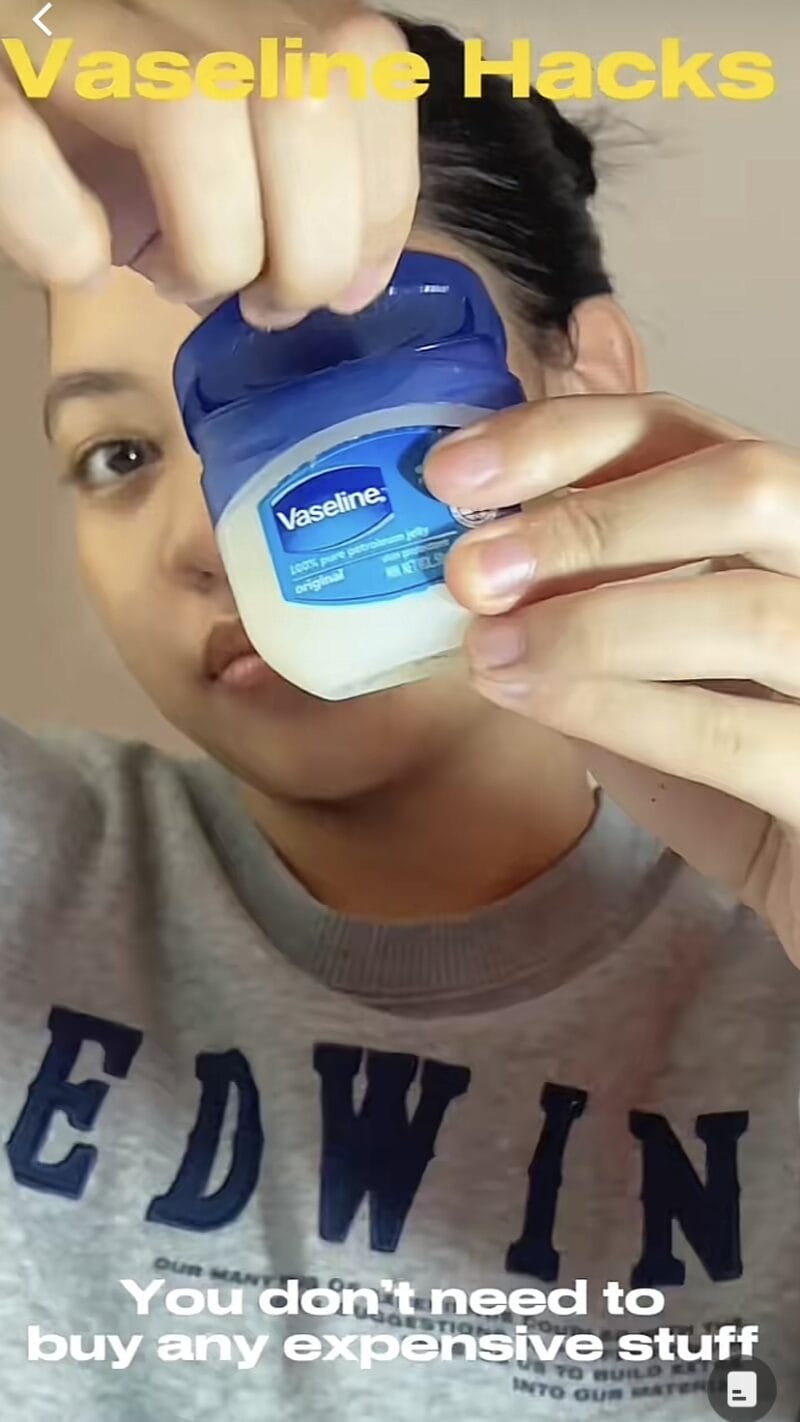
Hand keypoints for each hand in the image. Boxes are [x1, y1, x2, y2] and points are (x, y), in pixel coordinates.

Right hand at [0, 0, 416, 321]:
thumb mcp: (202, 130)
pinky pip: (21, 143)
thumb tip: (348, 272)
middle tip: (264, 303)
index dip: (382, 194)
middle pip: (308, 90)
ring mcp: (59, 5)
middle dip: (313, 245)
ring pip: (197, 105)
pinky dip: (62, 236)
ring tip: (180, 282)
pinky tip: (78, 264)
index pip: (367, 61)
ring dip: (211, 244)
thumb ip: (282, 171)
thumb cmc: (85, 118)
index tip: (349, 283)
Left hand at [425, 393, 799, 964]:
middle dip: (587, 522)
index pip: (689, 432)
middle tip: (471, 570)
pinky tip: (531, 703)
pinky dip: (620, 711)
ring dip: (590, 626)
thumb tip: (477, 544)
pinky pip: (733, 734)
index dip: (566, 437)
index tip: (452, 472)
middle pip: (743, 487)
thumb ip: (590, 597)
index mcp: (784, 527)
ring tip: (488, 652)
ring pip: (745, 610)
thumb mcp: (650, 667)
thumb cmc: (731, 766)